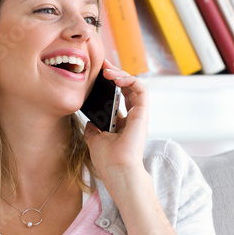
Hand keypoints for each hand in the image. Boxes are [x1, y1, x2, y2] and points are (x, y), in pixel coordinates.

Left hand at [82, 59, 148, 182]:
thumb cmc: (108, 160)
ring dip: (121, 74)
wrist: (117, 170)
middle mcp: (132, 118)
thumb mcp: (95, 141)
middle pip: (127, 88)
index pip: (119, 97)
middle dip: (115, 73)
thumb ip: (94, 130)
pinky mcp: (143, 114)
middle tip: (101, 64)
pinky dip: (130, 80)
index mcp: (123, 124)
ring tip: (106, 70)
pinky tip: (116, 78)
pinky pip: (141, 89)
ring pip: (134, 86)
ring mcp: (139, 115)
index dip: (110, 84)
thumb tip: (91, 122)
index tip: (98, 74)